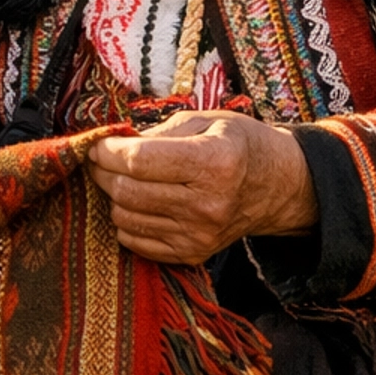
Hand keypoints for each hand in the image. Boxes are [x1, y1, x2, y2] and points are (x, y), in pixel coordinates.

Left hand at [89, 110, 316, 264]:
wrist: (277, 186)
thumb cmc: (238, 144)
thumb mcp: (205, 120)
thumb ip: (157, 132)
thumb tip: (112, 144)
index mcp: (214, 161)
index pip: (139, 161)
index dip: (107, 151)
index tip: (99, 143)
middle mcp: (208, 204)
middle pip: (127, 191)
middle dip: (103, 172)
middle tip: (102, 159)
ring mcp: (200, 234)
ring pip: (126, 218)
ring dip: (113, 196)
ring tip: (122, 179)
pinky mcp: (193, 254)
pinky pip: (136, 242)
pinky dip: (127, 220)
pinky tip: (139, 202)